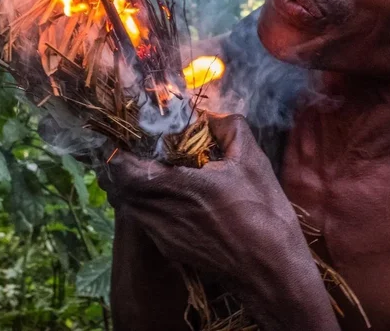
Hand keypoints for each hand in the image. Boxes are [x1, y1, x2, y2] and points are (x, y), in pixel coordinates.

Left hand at [99, 114, 338, 329]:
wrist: (271, 273)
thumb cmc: (264, 216)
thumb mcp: (253, 162)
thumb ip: (230, 129)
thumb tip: (211, 117)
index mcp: (178, 187)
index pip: (123, 168)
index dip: (119, 151)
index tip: (129, 137)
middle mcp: (162, 213)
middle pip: (118, 187)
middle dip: (120, 167)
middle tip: (135, 151)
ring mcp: (163, 235)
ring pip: (129, 206)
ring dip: (131, 187)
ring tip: (147, 171)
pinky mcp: (170, 250)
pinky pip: (144, 222)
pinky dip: (145, 205)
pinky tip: (166, 197)